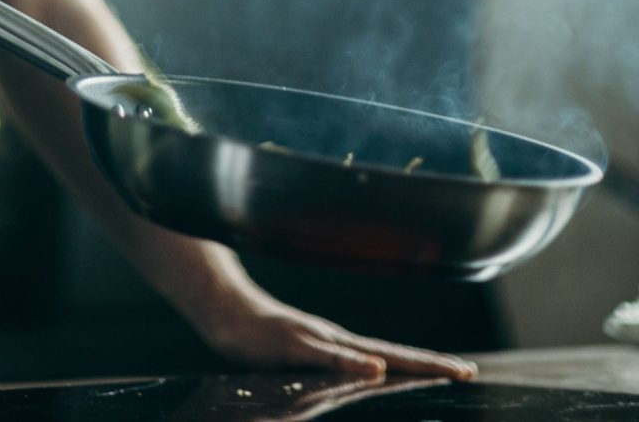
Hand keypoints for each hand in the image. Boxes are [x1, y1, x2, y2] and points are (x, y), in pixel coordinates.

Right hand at [195, 290, 477, 380]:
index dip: (426, 364)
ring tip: (439, 370)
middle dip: (430, 363)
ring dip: (405, 362)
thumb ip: (324, 369)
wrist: (223, 310)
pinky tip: (373, 369)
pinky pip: (326, 356)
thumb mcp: (298, 359)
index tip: (462, 371)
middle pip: (391, 353)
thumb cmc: (259, 337)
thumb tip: (354, 382)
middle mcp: (335, 339)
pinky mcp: (292, 343)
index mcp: (340, 346)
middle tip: (468, 372)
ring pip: (367, 353)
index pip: (391, 356)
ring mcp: (315, 338)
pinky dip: (352, 363)